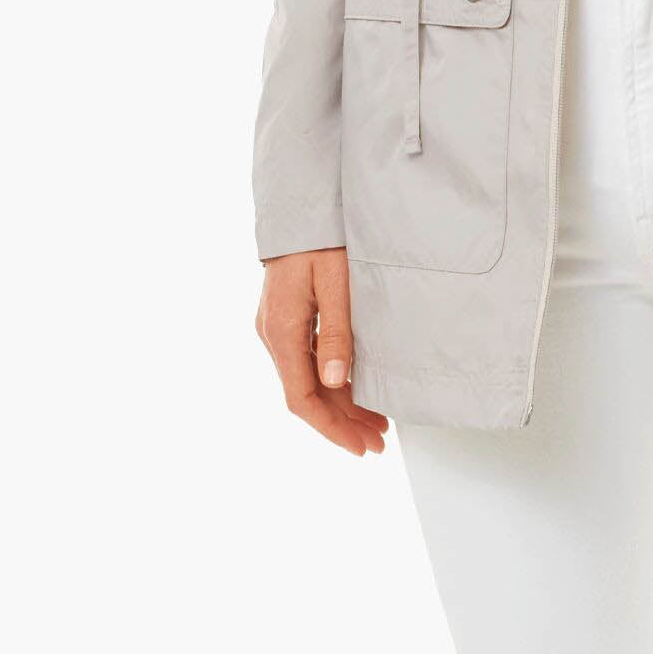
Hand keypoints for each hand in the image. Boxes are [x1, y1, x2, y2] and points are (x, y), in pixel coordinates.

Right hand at [256, 248, 389, 453]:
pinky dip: (333, 382)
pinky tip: (356, 390)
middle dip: (342, 423)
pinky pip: (307, 361)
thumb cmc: (320, 238)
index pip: (302, 398)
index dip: (331, 428)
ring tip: (376, 423)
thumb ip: (336, 333)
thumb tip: (336, 381)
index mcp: (282, 330)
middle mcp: (273, 334)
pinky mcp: (286, 319)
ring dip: (340, 405)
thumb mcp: (336, 283)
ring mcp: (277, 327)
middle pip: (306, 394)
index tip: (359, 446)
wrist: (300, 207)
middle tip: (378, 442)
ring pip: (308, 380)